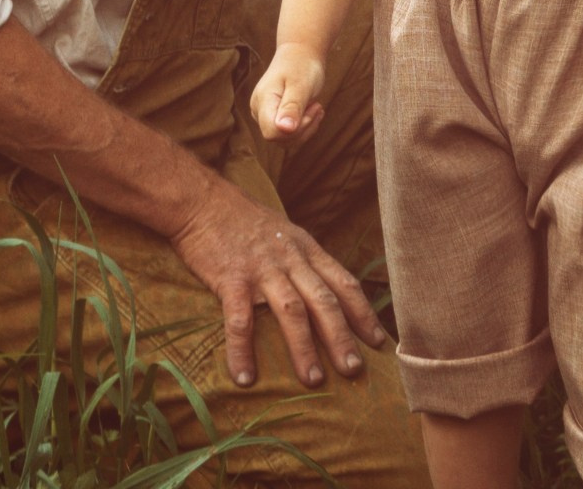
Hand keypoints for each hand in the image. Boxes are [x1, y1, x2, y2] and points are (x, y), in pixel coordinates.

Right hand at [168, 177, 386, 388]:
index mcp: (307, 250)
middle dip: (341, 337)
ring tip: (313, 380)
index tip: (378, 341)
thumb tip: (325, 291)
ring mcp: (262, 270)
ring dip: (304, 348)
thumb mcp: (287, 233)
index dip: (363, 313)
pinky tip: (245, 377)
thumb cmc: (246, 221)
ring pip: (291, 312)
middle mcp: (291, 260)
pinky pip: (239, 320)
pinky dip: (243, 351)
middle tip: (354, 370)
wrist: (204, 202)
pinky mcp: (231, 279)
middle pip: (324, 302)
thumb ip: (305, 261)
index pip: (344, 283)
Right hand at [250, 45, 326, 145]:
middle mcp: (259, 111)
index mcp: (263, 101)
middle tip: (317, 106)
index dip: (295, 129)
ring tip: (316, 107)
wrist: (300, 54)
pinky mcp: (274, 118)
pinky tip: (313, 111)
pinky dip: (305, 126)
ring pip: (286, 139)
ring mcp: (265, 115)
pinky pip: (289, 134)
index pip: (272, 133)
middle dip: (304, 127)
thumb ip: (292, 107)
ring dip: (306, 127)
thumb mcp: (300, 84)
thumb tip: (284, 130)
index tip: (313, 109)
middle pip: (280, 138)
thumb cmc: (301, 66)